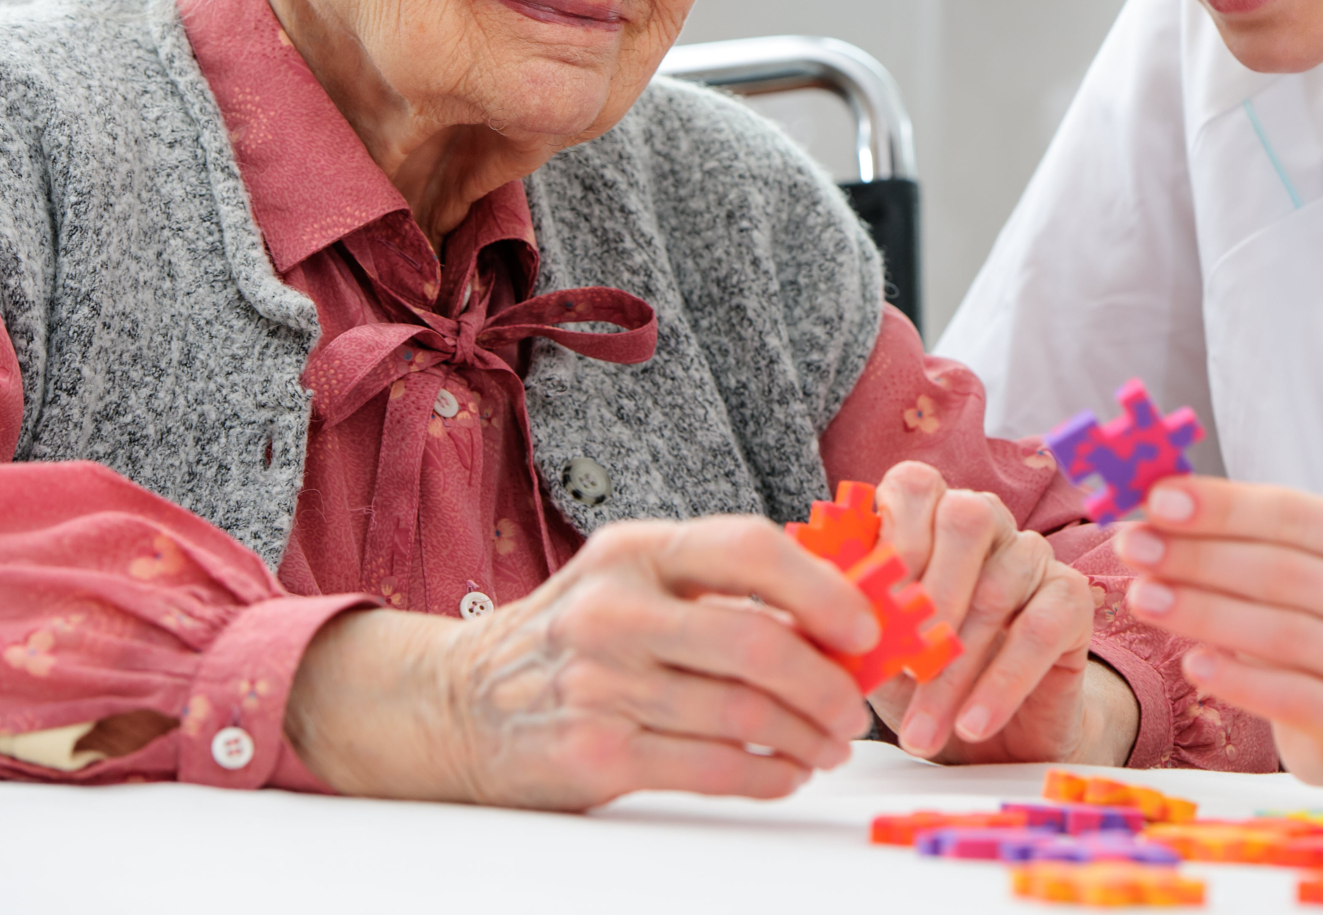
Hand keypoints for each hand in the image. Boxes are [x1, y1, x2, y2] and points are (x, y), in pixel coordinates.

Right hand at [285, 516, 879, 808]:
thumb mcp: (632, 578)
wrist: (457, 702)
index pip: (749, 548)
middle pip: (757, 643)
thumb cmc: (574, 637)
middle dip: (827, 681)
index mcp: (636, 549)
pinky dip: (766, 774)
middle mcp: (615, 608)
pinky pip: (710, 767)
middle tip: (855, 706)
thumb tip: (841, 605)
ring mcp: (600, 683)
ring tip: (829, 743)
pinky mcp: (593, 753)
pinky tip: (785, 772)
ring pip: (742, 713)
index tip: (865, 624)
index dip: (822, 588)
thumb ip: (718, 584)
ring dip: (806, 736)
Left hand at [862, 460, 1122, 763]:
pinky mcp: (1071, 598)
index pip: (915, 484)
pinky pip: (1041, 628)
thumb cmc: (921, 677)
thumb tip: (813, 612)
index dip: (892, 536)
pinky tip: (973, 724)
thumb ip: (849, 619)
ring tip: (921, 732)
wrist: (993, 736)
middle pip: (966, 517)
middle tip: (903, 668)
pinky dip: (1002, 682)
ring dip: (954, 669)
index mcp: (929, 516)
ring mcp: (1032, 555)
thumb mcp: (875, 650)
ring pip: (997, 589)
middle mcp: (986, 521)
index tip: (870, 607)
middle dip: (930, 596)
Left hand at [1115, 477, 1322, 783]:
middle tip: (1133, 548)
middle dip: (1199, 558)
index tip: (1156, 500)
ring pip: (1285, 634)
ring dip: (1204, 613)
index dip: (1223, 507)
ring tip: (1142, 599)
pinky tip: (1193, 663)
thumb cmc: (1320, 619)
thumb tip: (1157, 501)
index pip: (1296, 514)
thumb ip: (1242, 531)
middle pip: (1286, 573)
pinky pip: (1294, 699)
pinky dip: (1238, 679)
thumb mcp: (1295, 564)